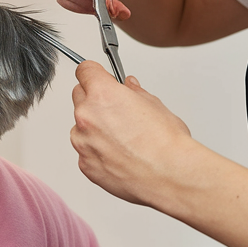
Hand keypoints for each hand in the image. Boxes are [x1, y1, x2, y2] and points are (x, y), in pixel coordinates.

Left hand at [70, 61, 193, 206]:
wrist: (167, 175)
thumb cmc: (165, 142)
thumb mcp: (154, 105)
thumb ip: (135, 93)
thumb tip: (129, 87)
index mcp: (102, 95)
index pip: (85, 70)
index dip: (94, 73)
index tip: (98, 76)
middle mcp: (86, 116)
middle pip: (80, 96)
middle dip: (94, 99)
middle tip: (116, 109)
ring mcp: (82, 142)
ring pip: (80, 126)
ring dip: (94, 128)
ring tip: (122, 138)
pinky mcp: (85, 164)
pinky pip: (86, 151)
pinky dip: (97, 151)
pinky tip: (120, 155)